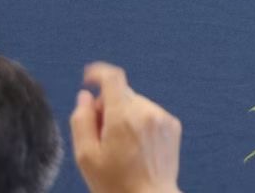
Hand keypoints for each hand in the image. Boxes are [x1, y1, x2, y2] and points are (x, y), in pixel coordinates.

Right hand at [69, 62, 182, 192]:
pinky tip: (136, 147)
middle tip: (100, 134)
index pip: (113, 78)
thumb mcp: (85, 156)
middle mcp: (146, 111)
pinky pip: (151, 114)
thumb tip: (85, 97)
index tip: (88, 77)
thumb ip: (81, 121)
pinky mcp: (173, 126)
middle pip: (122, 94)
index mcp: (123, 116)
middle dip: (108, 106)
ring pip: (137, 104)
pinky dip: (140, 123)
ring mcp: (162, 118)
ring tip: (120, 146)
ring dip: (125, 115)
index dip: (98, 73)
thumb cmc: (114, 184)